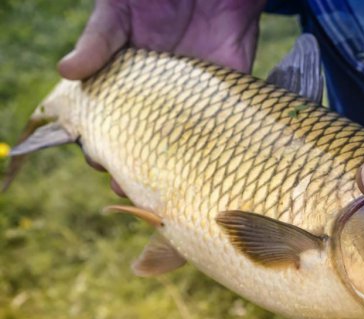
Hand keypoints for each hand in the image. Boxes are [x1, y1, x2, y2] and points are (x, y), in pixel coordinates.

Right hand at [62, 0, 265, 195]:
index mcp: (130, 82)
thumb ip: (99, 40)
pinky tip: (212, 169)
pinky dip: (220, 148)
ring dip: (177, 170)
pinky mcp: (230, 90)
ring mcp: (196, 98)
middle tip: (133, 185)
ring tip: (169, 189)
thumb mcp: (119, 12)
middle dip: (138, 167)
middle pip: (148, 142)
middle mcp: (163, 97)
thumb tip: (66, 72)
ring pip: (185, 145)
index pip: (113, 122)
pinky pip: (226, 125)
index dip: (105, 144)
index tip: (101, 160)